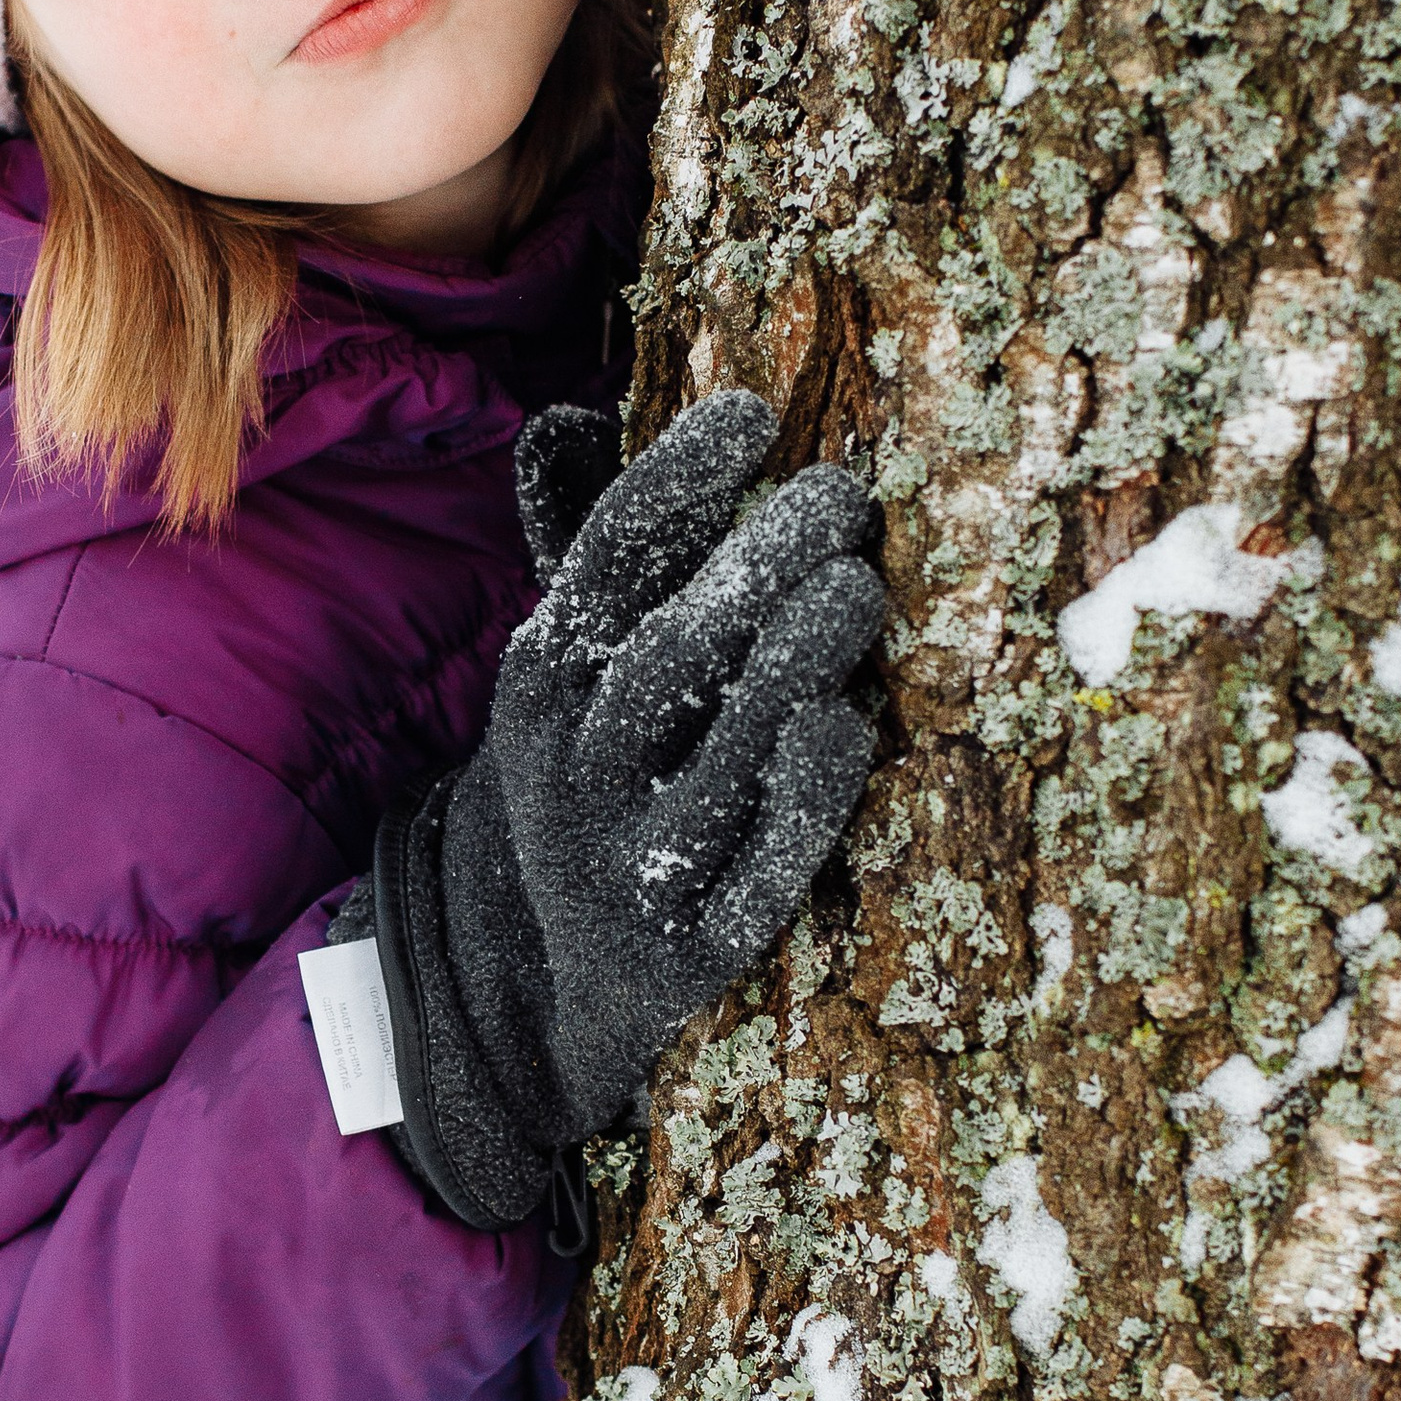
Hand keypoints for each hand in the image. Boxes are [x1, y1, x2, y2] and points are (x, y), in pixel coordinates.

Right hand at [371, 391, 883, 1230]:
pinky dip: (800, 802)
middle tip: (838, 495)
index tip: (754, 412)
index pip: (603, 564)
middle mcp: (575, 774)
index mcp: (543, 686)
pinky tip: (847, 727)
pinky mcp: (697, 952)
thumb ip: (591, 551)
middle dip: (747, 568)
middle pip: (662, 657)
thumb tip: (575, 416)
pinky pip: (757, 875)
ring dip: (784, 668)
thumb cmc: (602, 777)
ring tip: (857, 588)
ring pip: (710, 759)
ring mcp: (634, 867)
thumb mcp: (571, 676)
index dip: (674, 480)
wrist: (554, 988)